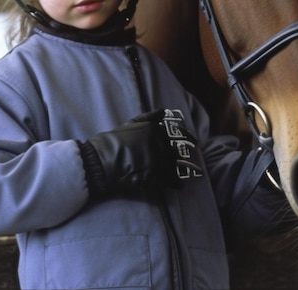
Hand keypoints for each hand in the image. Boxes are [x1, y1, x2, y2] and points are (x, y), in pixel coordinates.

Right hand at [78, 109, 201, 196]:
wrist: (102, 161)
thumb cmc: (114, 141)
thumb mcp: (131, 123)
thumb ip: (149, 117)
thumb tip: (164, 111)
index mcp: (155, 129)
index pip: (179, 133)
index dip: (189, 138)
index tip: (195, 142)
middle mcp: (160, 143)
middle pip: (181, 150)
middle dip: (189, 155)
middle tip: (196, 160)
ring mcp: (158, 160)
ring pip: (178, 166)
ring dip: (185, 170)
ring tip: (191, 174)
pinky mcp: (154, 176)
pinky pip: (171, 181)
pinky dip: (177, 183)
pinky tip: (179, 186)